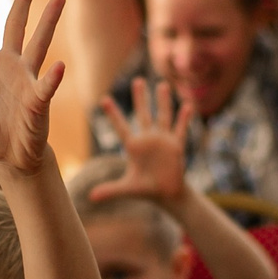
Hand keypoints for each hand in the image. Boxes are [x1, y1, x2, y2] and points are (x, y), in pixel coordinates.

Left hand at [0, 0, 65, 174]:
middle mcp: (9, 67)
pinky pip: (45, 86)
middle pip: (15, 27)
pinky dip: (51, 77)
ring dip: (48, 23)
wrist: (8, 158)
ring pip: (39, 45)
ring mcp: (26, 81)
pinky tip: (59, 65)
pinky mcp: (37, 101)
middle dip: (23, 2)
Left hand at [92, 77, 190, 205]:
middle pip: (143, 114)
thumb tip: (90, 197)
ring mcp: (163, 140)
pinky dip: (184, 118)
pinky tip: (187, 105)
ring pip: (163, 116)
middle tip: (137, 81)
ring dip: (163, 101)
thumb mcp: (127, 189)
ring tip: (162, 85)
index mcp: (134, 147)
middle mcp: (148, 139)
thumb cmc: (146, 189)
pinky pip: (180, 130)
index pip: (121, 127)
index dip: (113, 114)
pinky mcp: (176, 146)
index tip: (104, 100)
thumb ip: (110, 190)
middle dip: (140, 98)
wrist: (166, 194)